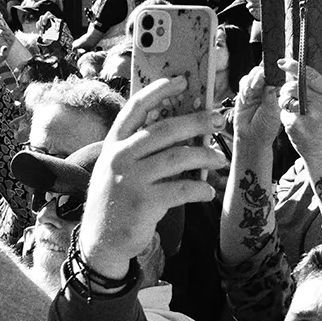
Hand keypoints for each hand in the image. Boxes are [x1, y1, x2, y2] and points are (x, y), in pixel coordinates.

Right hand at [79, 79, 225, 277]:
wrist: (102, 240)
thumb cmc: (118, 199)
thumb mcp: (119, 168)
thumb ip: (141, 149)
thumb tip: (184, 130)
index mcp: (114, 144)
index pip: (136, 108)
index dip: (159, 90)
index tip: (182, 80)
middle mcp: (120, 157)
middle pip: (165, 129)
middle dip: (197, 121)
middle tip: (217, 119)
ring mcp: (130, 180)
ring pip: (179, 157)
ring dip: (205, 156)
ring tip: (219, 158)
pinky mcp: (143, 203)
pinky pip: (182, 189)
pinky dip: (200, 189)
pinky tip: (207, 192)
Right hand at [231, 64, 280, 146]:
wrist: (251, 137)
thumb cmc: (265, 127)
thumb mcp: (272, 110)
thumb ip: (271, 94)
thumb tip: (269, 81)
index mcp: (279, 91)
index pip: (278, 74)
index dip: (276, 69)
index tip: (275, 65)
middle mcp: (268, 88)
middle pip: (264, 71)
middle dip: (261, 74)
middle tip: (259, 82)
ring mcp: (256, 90)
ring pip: (253, 74)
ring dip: (251, 80)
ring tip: (252, 91)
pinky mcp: (245, 93)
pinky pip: (243, 82)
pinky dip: (244, 86)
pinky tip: (246, 97)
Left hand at [277, 58, 321, 162]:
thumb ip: (315, 90)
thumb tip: (295, 72)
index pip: (310, 74)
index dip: (294, 66)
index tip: (282, 62)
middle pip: (294, 85)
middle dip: (286, 88)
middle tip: (286, 95)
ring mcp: (309, 116)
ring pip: (286, 99)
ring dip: (284, 103)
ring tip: (293, 112)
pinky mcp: (297, 126)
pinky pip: (283, 114)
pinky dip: (285, 118)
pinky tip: (294, 125)